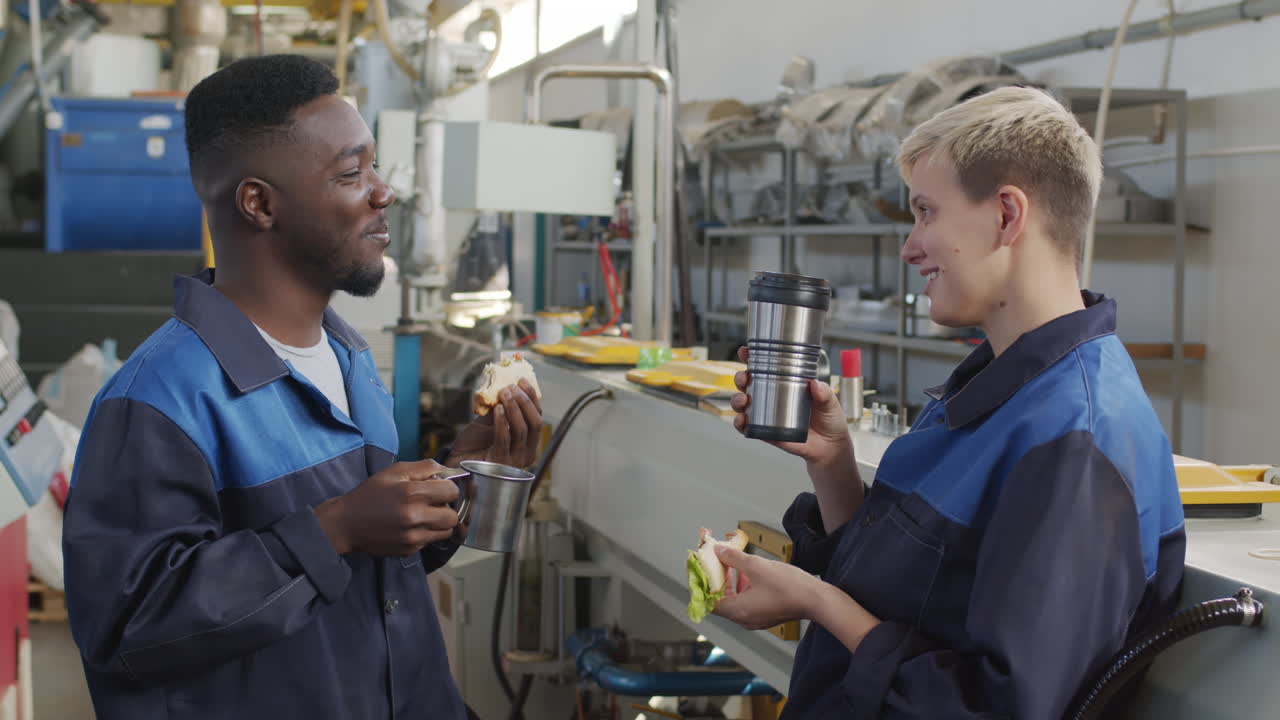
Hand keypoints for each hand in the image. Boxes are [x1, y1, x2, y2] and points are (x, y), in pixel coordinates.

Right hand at [315, 460, 461, 555]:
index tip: (439, 488)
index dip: (448, 488)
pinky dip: (427, 534)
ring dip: (440, 523)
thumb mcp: (395, 471)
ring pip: (446, 532)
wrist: (347, 523)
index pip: (452, 491)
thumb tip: (448, 470)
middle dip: (447, 508)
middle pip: (453, 516)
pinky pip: (431, 541)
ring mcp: (413, 536)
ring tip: (425, 516)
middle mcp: (415, 516)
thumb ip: (425, 467)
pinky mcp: (409, 550)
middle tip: (434, 504)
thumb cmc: (371, 494)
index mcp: (412, 493)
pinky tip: (412, 526)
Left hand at [448, 379, 542, 467]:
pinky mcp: (501, 463)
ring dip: (513, 408)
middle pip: (535, 423)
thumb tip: (508, 386)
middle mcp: (527, 452)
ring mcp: (515, 460)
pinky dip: (502, 422)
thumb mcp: (489, 421)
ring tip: (503, 394)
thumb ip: (500, 408)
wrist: (457, 461)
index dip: (532, 397)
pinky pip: (505, 439)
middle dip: (524, 401)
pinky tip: (498, 409)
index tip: (522, 380)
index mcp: (528, 441)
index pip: (537, 417)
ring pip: (522, 430)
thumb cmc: (474, 443)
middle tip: (511, 387)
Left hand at [711, 544, 823, 629]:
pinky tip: (748, 572)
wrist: (816, 600)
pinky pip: (747, 602)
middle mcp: (744, 619)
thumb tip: (718, 550)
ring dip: (730, 582)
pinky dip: (743, 588)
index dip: (703, 584)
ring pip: (735, 600)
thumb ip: (733, 558)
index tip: (701, 569)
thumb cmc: (788, 586)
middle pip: (721, 600)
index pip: (709, 601)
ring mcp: (755, 619)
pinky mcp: (766, 615)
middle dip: (717, 579)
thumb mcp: (757, 566)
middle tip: (715, 561)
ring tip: (730, 563)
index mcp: (738, 611)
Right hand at [731, 346, 854, 467]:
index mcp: (786, 382)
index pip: (765, 366)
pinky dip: (740, 423)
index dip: (751, 357)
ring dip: (737, 399)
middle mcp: (772, 396)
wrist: (830, 446)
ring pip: (743, 403)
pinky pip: (747, 427)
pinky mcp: (766, 432)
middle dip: (741, 377)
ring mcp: (767, 414)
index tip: (745, 351)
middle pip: (748, 383)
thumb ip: (824, 393)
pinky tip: (742, 420)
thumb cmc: (829, 419)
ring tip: (744, 400)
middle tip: (745, 378)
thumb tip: (815, 384)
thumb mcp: (830, 402)